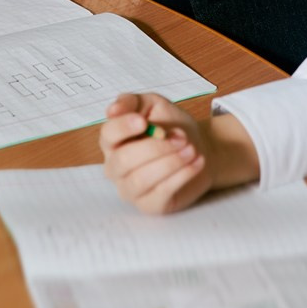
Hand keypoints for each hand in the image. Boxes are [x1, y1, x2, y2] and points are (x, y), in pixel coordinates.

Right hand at [99, 92, 211, 213]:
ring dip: (170, 162)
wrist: (199, 147)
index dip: (123, 127)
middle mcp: (116, 167)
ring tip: (191, 150)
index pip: (108, 135)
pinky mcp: (150, 205)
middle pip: (123, 160)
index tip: (143, 121)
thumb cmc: (171, 126)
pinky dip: (182, 175)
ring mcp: (131, 189)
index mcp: (113, 140)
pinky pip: (161, 193)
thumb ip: (133, 102)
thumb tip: (112, 110)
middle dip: (155, 147)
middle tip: (181, 137)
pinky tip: (196, 162)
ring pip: (141, 179)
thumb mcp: (154, 105)